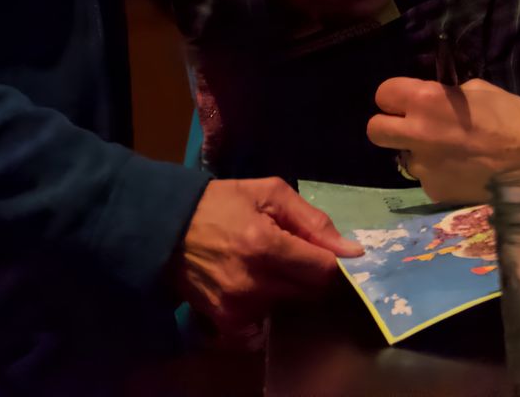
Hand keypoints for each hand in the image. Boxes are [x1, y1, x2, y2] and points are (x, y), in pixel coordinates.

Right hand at [171, 178, 362, 343]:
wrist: (167, 227)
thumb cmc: (221, 203)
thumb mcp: (269, 193)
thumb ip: (313, 220)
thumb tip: (352, 251)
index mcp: (266, 245)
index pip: (324, 270)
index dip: (333, 260)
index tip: (327, 252)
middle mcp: (255, 282)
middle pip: (311, 292)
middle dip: (311, 273)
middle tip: (295, 254)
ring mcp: (239, 307)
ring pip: (291, 307)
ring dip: (289, 289)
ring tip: (268, 266)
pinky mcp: (227, 323)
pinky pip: (265, 326)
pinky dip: (267, 308)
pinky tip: (255, 287)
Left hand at [366, 78, 519, 203]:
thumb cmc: (513, 117)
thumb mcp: (476, 90)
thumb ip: (444, 95)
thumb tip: (431, 101)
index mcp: (426, 101)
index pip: (384, 93)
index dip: (395, 97)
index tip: (408, 101)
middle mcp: (417, 134)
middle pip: (374, 130)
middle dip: (389, 126)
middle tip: (411, 127)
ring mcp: (425, 168)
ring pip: (405, 158)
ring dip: (420, 153)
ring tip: (451, 153)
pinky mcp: (436, 192)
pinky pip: (428, 178)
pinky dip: (440, 174)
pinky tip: (464, 171)